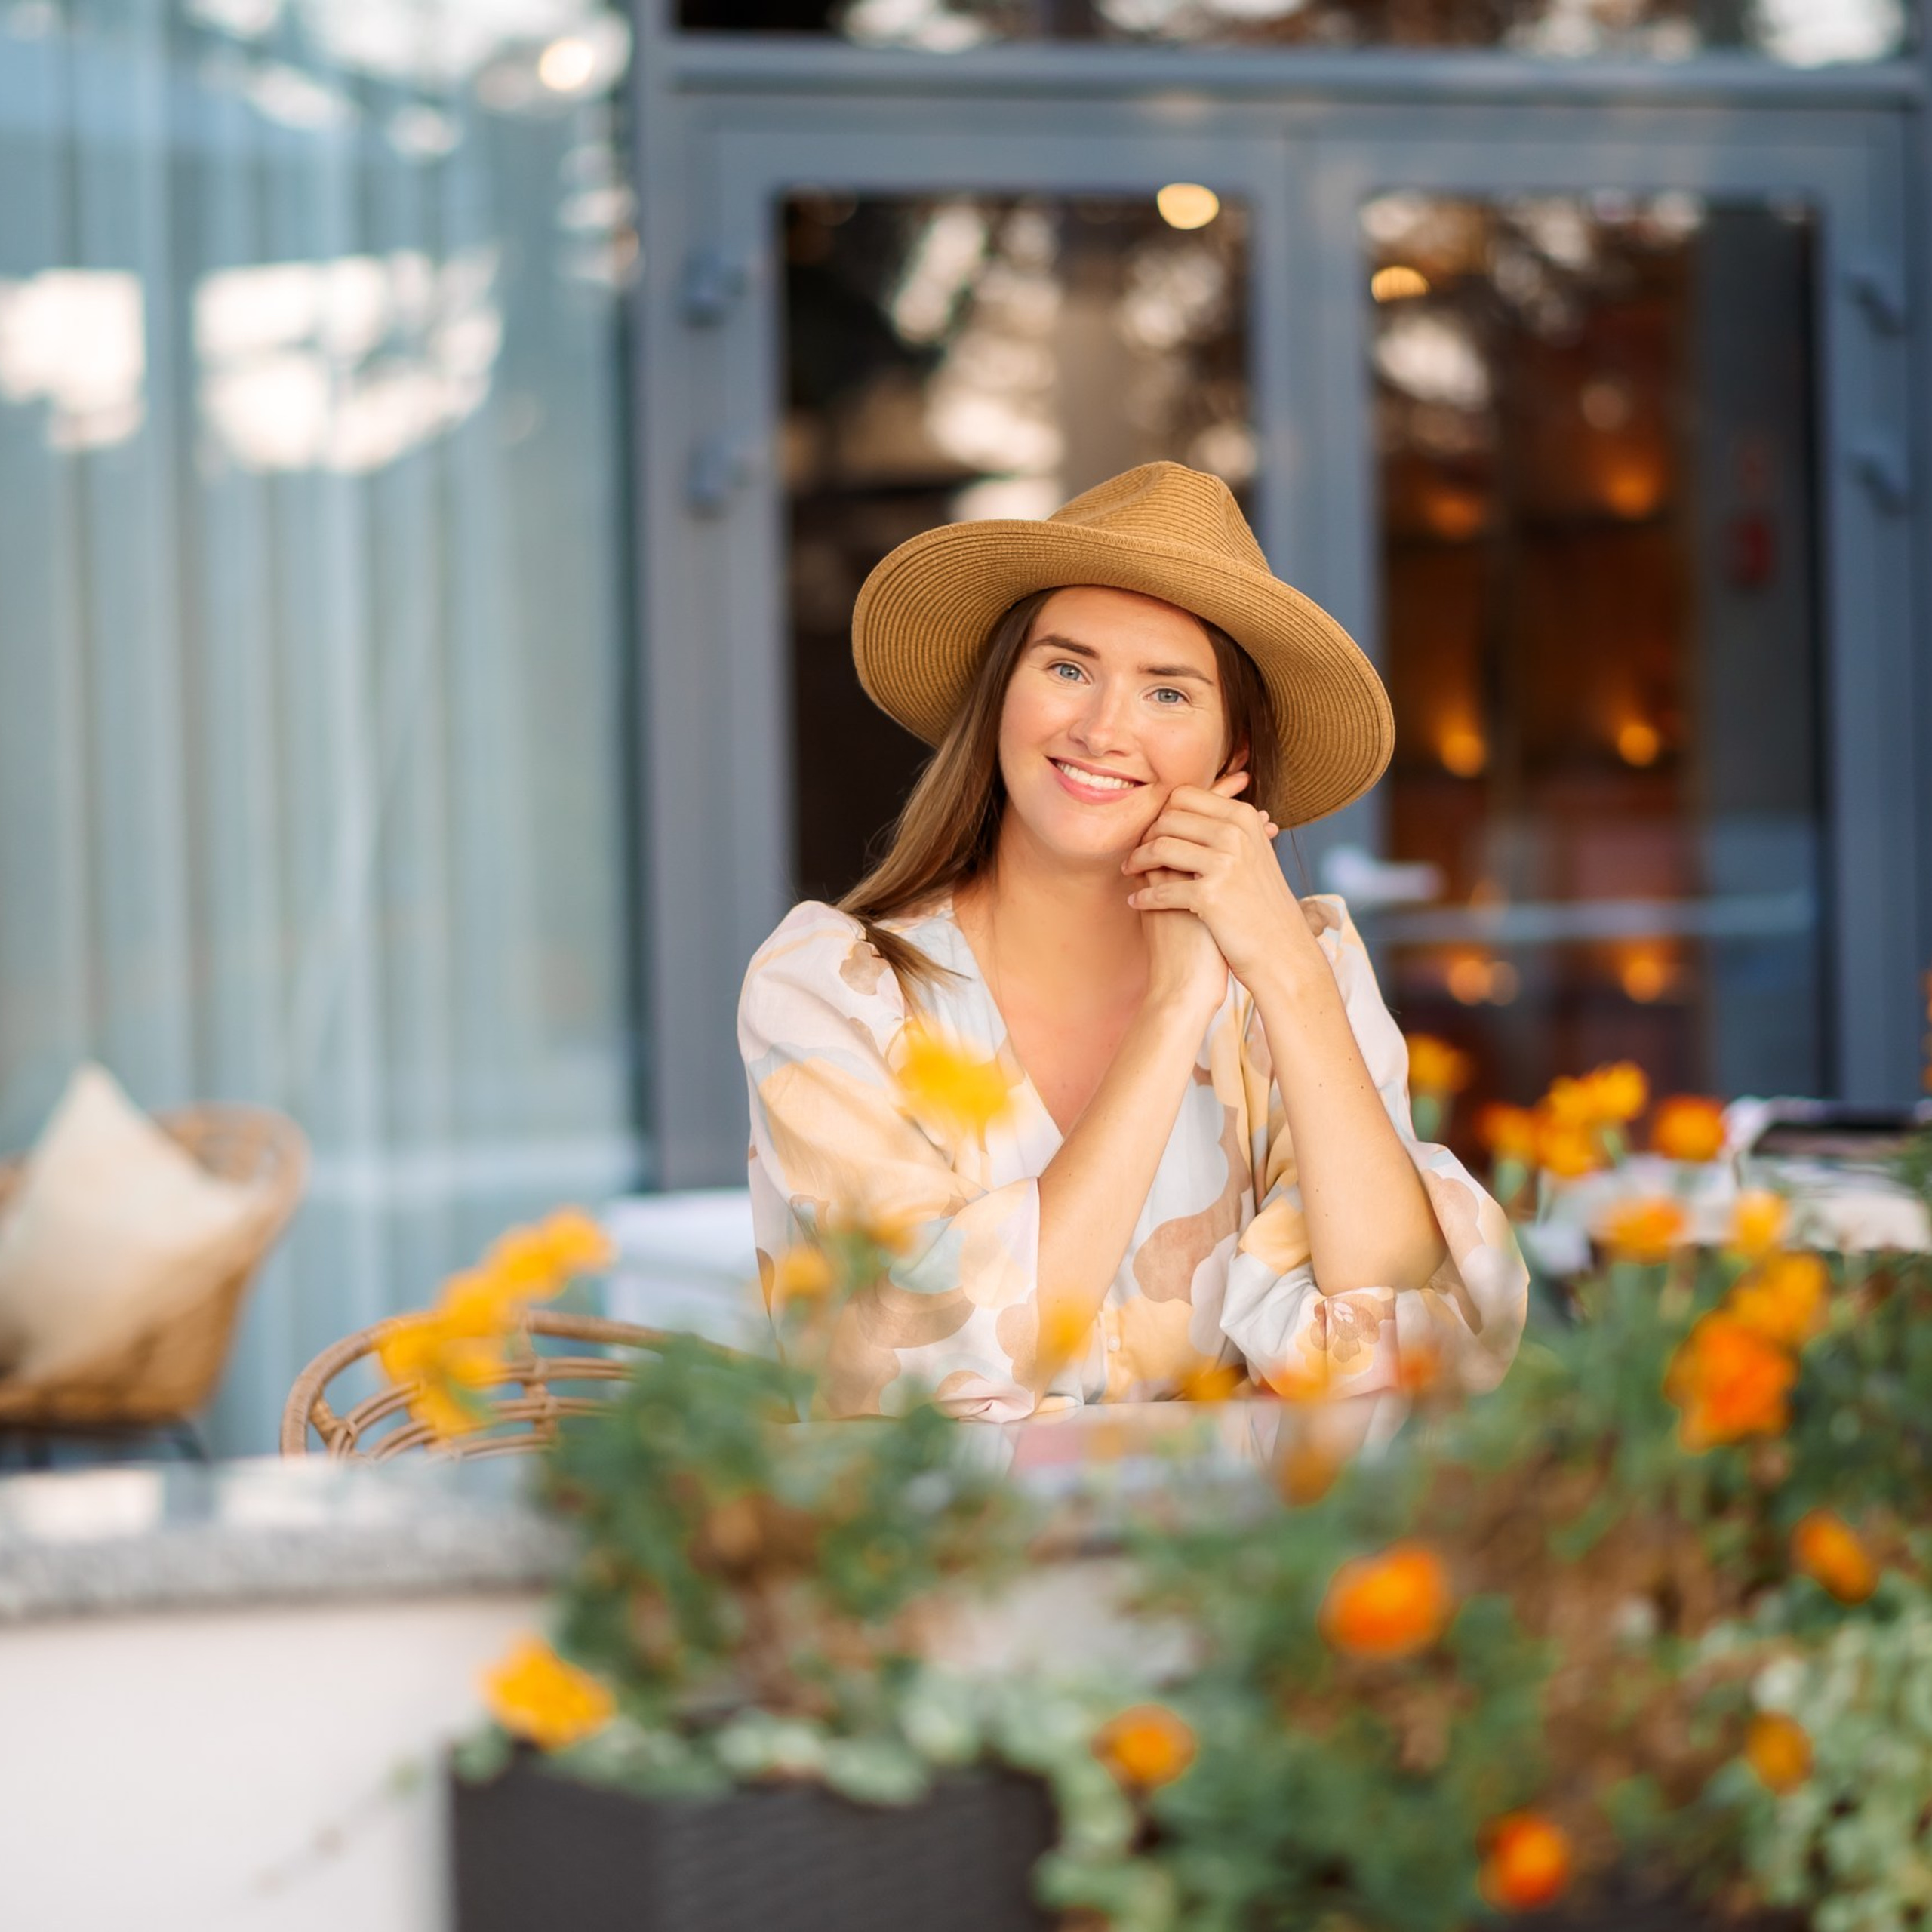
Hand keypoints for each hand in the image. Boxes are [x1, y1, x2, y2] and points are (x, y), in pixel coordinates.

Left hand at [1123, 773, 1326, 987]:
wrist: (1280, 948)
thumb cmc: (1260, 902)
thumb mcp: (1252, 852)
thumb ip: (1224, 827)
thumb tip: (1184, 805)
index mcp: (1243, 817)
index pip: (1185, 795)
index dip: (1162, 813)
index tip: (1153, 832)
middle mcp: (1235, 834)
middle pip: (1169, 819)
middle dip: (1146, 836)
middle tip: (1136, 855)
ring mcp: (1224, 863)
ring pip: (1160, 848)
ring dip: (1138, 861)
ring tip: (1131, 872)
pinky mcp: (1211, 895)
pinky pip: (1161, 889)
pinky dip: (1144, 896)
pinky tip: (1136, 901)